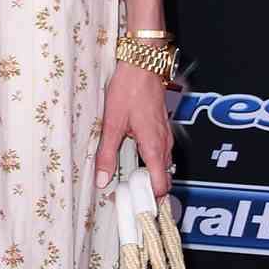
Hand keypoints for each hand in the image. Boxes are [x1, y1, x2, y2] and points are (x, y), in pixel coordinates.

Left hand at [95, 62, 172, 196]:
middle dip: (148, 189)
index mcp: (153, 146)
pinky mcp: (162, 127)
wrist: (142, 64)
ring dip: (148, 175)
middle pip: (162, 177)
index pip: (160, 185)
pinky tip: (133, 157)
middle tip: (128, 195)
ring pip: (161, 164)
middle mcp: (164, 143)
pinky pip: (160, 151)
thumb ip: (107, 154)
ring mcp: (165, 134)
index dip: (149, 198)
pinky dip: (149, 161)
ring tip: (128, 180)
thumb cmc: (129, 89)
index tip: (135, 204)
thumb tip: (102, 179)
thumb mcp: (112, 124)